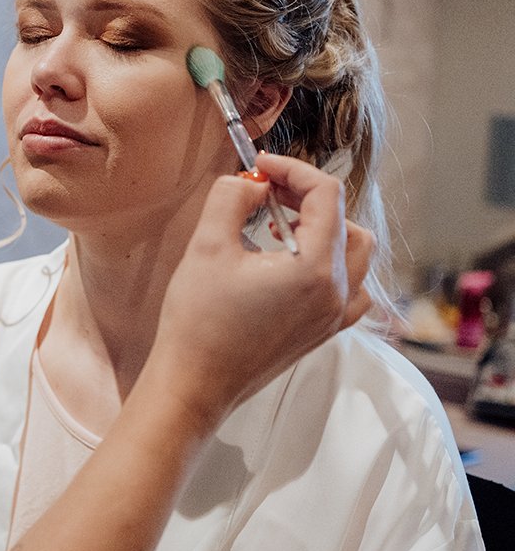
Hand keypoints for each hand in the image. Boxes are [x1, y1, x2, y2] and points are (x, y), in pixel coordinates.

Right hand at [149, 153, 373, 428]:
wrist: (194, 383)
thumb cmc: (197, 319)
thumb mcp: (207, 246)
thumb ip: (232, 198)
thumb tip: (252, 183)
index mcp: (313, 268)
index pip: (325, 196)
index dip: (293, 170)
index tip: (259, 167)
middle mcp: (335, 292)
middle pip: (347, 222)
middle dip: (309, 197)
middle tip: (267, 193)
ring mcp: (334, 316)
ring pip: (356, 255)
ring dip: (325, 229)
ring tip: (281, 227)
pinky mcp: (322, 332)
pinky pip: (351, 288)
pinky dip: (332, 265)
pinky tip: (295, 265)